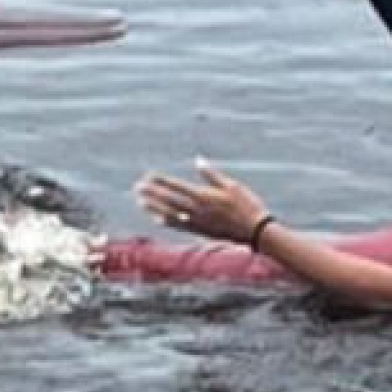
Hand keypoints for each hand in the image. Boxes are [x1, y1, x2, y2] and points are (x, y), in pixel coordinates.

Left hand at [134, 161, 272, 248]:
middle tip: (137, 187)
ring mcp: (197, 222)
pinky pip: (177, 226)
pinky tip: (156, 218)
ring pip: (169, 214)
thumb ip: (211, 174)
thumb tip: (198, 160)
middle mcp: (197, 210)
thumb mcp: (232, 185)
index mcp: (204, 197)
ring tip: (141, 201)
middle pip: (169, 200)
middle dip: (152, 193)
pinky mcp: (199, 231)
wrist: (254, 232)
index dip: (161, 181)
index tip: (149, 175)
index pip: (177, 187)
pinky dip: (165, 220)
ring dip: (153, 207)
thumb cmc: (246, 205)